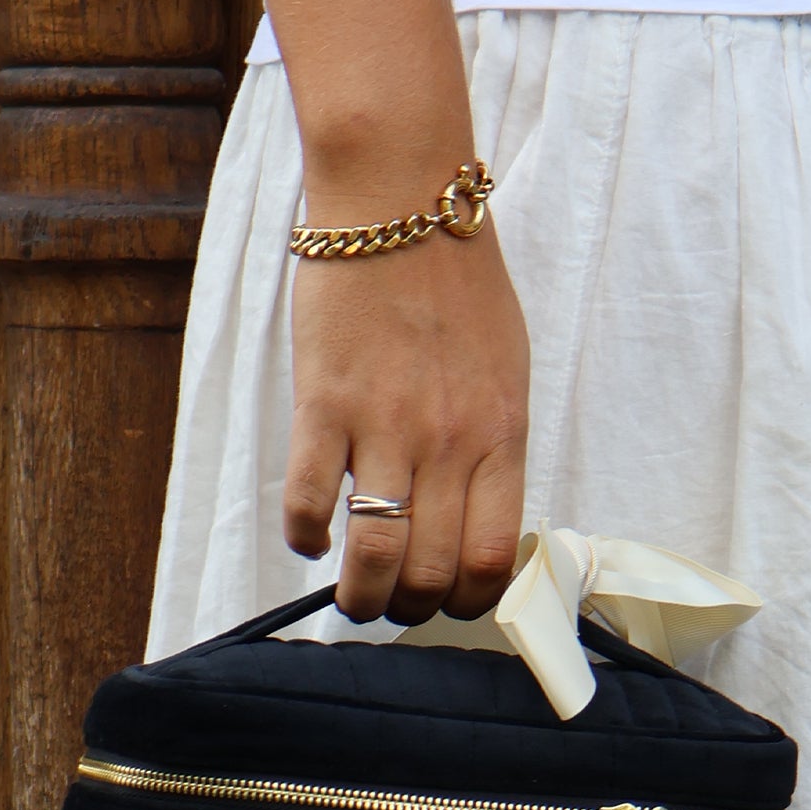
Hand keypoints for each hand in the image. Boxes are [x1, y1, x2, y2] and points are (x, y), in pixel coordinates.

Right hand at [283, 206, 529, 624]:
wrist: (398, 202)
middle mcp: (448, 443)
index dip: (470, 600)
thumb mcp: (506, 372)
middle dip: (411, 607)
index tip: (451, 599)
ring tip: (352, 594)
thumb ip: (495, 447)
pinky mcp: (324, 405)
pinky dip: (304, 536)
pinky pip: (309, 502)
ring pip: (374, 554)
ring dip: (360, 595)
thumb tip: (479, 519)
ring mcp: (384, 426)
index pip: (493, 559)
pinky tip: (309, 536)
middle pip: (430, 572)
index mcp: (501, 436)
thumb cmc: (457, 285)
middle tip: (395, 600)